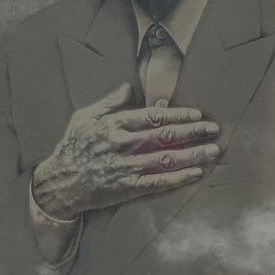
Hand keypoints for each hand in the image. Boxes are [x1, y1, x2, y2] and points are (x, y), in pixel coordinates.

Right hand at [30, 83, 221, 221]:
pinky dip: (179, 177)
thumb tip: (128, 87)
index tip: (197, 115)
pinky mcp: (127, 187)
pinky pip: (158, 182)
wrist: (60, 183)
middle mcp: (123, 144)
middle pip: (165, 135)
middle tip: (214, 129)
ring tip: (213, 150)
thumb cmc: (72, 147)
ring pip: (167, 158)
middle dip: (193, 131)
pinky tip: (196, 173)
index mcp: (114, 124)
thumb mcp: (84, 117)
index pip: (153, 116)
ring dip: (193, 154)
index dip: (178, 114)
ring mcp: (126, 167)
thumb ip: (108, 102)